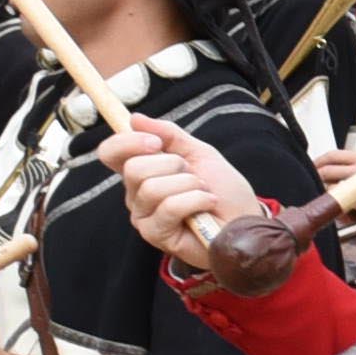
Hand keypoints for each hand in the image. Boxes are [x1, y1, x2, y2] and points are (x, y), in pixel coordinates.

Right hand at [111, 111, 270, 264]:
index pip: (111, 153)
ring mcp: (143, 217)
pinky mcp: (155, 235)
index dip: (128, 142)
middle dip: (173, 165)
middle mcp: (135, 195)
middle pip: (133, 169)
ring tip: (203, 191)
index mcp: (141, 171)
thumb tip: (134, 118)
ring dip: (189, 184)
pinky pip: (169, 207)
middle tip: (193, 175)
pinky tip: (208, 205)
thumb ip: (169, 135)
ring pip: (152, 188)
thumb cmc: (222, 190)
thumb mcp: (198, 153)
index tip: (156, 142)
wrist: (244, 220)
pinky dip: (196, 200)